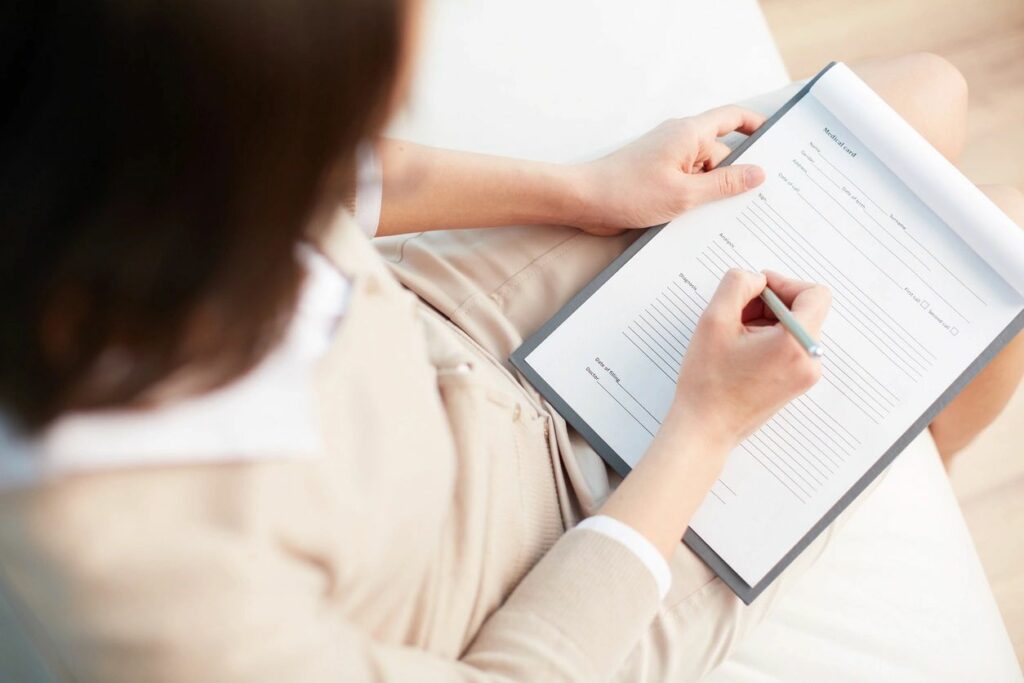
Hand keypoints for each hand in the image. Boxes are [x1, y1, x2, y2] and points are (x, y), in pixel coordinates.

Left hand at [571, 106, 766, 235]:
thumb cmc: (627, 192)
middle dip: (736, 176)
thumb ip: (725, 184)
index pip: (733, 118)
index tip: (777, 141)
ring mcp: (668, 159)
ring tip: (722, 217)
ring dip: (713, 194)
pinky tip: (699, 220)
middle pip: (722, 154)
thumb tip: (758, 173)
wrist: (584, 201)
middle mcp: (680, 141)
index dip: (757, 125)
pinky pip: (687, 185)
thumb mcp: (686, 194)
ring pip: (704, 174)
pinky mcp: (658, 177)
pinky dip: (695, 199)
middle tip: (756, 201)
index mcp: (690, 133)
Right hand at [668, 269, 830, 450]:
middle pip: (804, 310)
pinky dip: (768, 339)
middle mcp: (810, 360)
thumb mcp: (714, 320)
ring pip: (795, 327)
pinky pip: (790, 346)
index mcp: (796, 344)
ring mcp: (806, 375)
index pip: (814, 294)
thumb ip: (737, 285)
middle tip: (737, 314)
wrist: (706, 427)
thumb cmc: (708, 383)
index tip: (757, 290)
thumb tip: (756, 279)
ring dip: (767, 321)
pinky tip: (741, 350)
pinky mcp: (796, 383)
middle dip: (770, 304)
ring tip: (735, 336)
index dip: (785, 283)